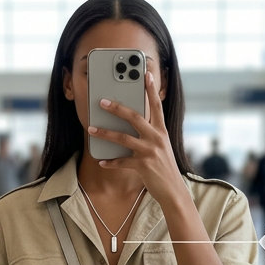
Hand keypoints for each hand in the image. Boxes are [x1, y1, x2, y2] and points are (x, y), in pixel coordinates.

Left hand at [87, 70, 185, 206]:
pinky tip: (101, 161)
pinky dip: (110, 162)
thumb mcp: (161, 147)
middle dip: (117, 108)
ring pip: (123, 138)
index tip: (146, 74)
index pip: (157, 105)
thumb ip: (150, 135)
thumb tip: (130, 126)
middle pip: (134, 117)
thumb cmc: (164, 168)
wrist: (173, 191)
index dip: (151, 89)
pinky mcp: (143, 166)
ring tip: (91, 128)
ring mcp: (150, 152)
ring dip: (105, 133)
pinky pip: (121, 162)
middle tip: (102, 101)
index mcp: (162, 131)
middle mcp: (156, 138)